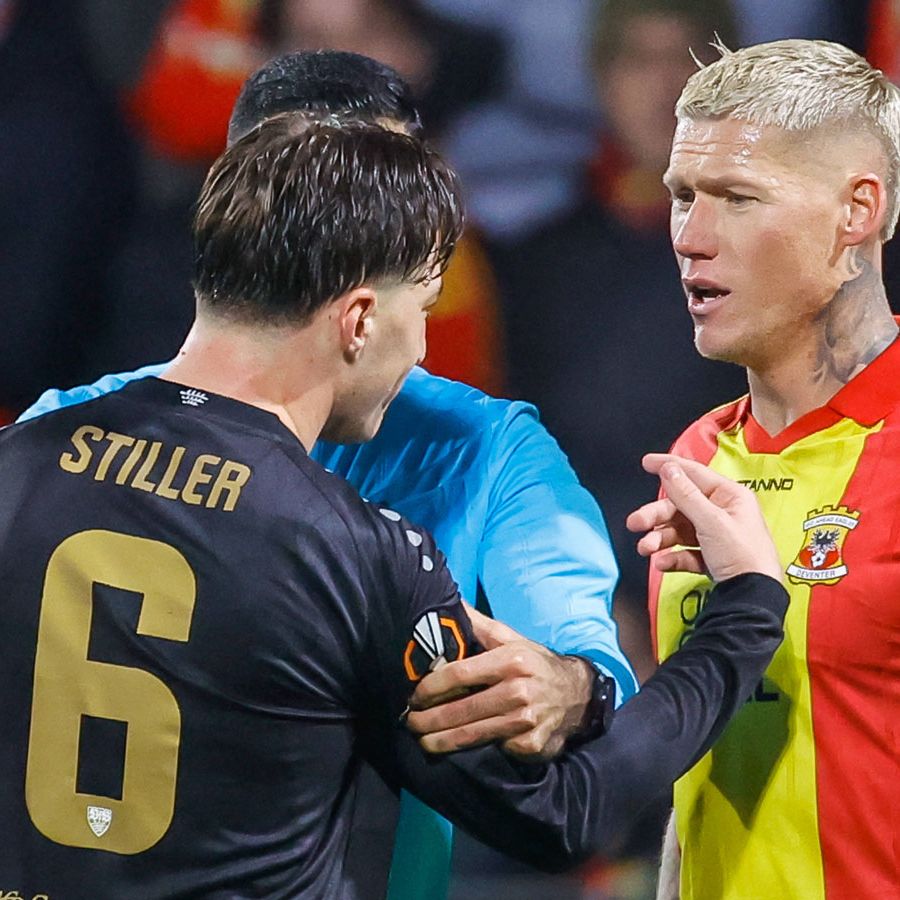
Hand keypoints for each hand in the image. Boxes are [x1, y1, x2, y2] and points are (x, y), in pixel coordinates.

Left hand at [406, 603, 594, 759]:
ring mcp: (526, 721)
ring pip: (473, 735)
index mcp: (511, 660)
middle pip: (462, 709)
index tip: (413, 695)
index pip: (460, 673)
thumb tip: (451, 604)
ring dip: (442, 741)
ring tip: (422, 741)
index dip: (431, 687)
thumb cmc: (534, 664)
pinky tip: (459, 751)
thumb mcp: (511, 639)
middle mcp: (519, 690)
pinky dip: (475, 751)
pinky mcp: (531, 745)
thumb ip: (479, 625)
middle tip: (409, 723)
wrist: (578, 695)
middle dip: (429, 719)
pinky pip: (494, 749)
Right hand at [626, 454, 782, 582]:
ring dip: (659, 538)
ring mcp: (716, 536)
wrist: (752, 597)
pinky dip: (671, 556)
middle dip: (655, 515)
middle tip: (636, 522)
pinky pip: (684, 551)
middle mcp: (722, 513)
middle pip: (679, 506)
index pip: (694, 474)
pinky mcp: (711, 557)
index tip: (647, 463)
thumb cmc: (745, 557)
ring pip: (678, 530)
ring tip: (647, 548)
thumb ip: (686, 495)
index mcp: (729, 497)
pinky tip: (663, 562)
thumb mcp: (711, 521)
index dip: (669, 467)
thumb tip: (669, 469)